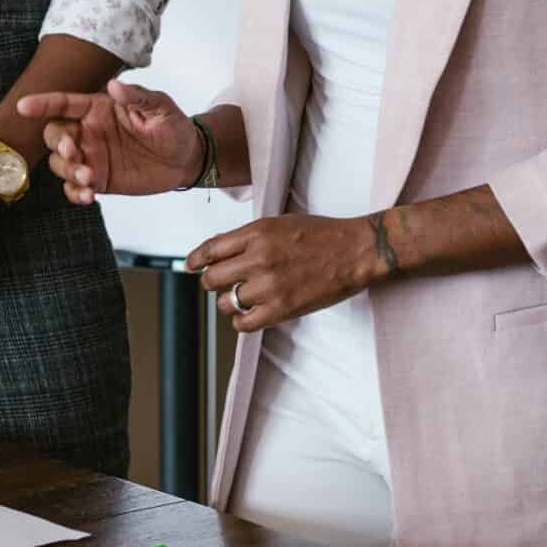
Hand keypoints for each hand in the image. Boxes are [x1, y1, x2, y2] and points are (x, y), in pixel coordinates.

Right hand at [16, 81, 201, 202]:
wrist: (187, 159)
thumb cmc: (173, 126)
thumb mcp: (161, 107)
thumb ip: (138, 97)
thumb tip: (115, 86)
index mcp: (99, 108)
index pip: (64, 103)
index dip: (43, 103)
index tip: (24, 107)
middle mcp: (89, 131)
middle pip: (55, 135)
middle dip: (57, 144)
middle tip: (74, 153)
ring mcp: (91, 156)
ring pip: (60, 163)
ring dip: (68, 171)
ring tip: (90, 178)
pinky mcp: (98, 179)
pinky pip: (74, 187)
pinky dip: (74, 192)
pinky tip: (88, 196)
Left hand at [185, 214, 381, 332]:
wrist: (356, 251)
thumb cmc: (323, 234)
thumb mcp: (280, 222)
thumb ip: (250, 236)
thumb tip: (221, 249)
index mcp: (257, 232)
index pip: (210, 249)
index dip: (195, 259)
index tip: (191, 265)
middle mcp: (259, 258)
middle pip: (212, 277)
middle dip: (211, 282)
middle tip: (219, 284)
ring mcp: (269, 285)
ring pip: (225, 302)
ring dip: (228, 302)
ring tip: (240, 299)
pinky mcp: (282, 308)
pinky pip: (244, 323)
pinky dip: (241, 321)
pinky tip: (250, 314)